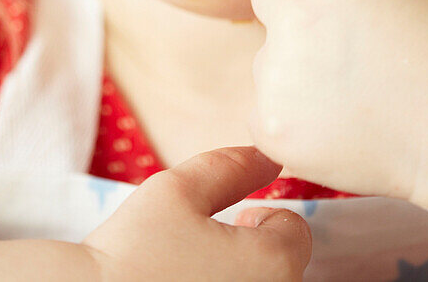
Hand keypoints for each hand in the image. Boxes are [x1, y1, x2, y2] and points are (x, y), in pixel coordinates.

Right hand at [81, 145, 311, 281]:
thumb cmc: (132, 250)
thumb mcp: (179, 189)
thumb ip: (232, 167)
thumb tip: (270, 156)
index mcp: (274, 265)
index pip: (294, 231)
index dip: (262, 216)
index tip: (232, 220)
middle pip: (281, 268)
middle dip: (252, 251)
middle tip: (207, 246)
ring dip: (238, 278)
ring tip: (191, 273)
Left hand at [242, 0, 427, 202]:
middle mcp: (299, 11)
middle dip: (296, 1)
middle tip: (344, 34)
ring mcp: (280, 71)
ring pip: (268, 49)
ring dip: (297, 59)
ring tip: (357, 88)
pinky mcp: (271, 124)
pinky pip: (264, 101)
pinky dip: (292, 109)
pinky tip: (341, 120)